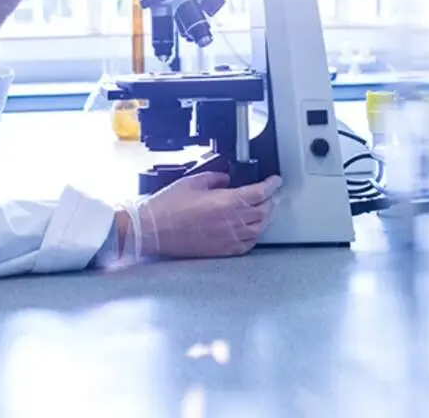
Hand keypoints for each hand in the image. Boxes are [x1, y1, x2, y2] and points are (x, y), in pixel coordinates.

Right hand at [118, 172, 282, 260]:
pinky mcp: (221, 250)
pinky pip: (247, 244)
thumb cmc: (167, 207)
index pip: (260, 192)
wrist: (152, 230)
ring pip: (259, 229)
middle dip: (270, 201)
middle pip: (264, 211)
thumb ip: (215, 178)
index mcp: (227, 201)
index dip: (272, 185)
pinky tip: (251, 230)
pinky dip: (254, 235)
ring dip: (265, 218)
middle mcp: (232, 222)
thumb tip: (226, 179)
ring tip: (264, 211)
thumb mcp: (192, 181)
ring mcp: (228, 238)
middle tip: (270, 194)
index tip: (275, 181)